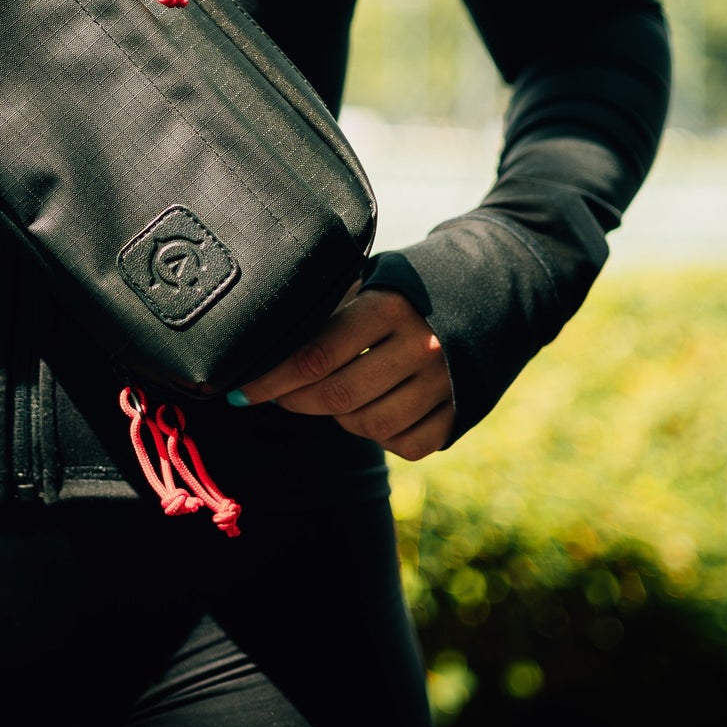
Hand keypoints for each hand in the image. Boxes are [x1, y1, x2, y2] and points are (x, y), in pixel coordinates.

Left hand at [229, 283, 453, 460]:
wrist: (487, 290)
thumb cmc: (404, 289)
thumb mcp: (368, 283)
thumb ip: (325, 312)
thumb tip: (262, 346)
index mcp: (389, 307)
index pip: (317, 355)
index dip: (271, 379)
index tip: (239, 391)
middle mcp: (421, 346)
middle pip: (338, 395)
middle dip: (295, 400)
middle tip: (275, 395)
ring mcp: (445, 383)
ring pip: (369, 424)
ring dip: (338, 417)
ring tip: (332, 393)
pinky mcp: (460, 413)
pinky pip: (404, 444)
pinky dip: (380, 435)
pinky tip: (374, 407)